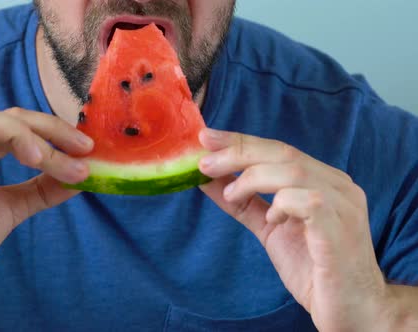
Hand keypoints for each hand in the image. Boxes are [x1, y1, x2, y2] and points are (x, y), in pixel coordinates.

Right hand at [0, 107, 93, 311]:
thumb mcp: (12, 209)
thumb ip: (42, 191)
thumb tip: (82, 177)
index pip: (24, 127)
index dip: (56, 132)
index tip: (88, 149)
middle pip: (9, 117)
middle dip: (49, 129)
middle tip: (81, 148)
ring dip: (18, 134)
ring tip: (41, 157)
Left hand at [198, 128, 389, 330]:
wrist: (350, 308)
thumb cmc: (312, 267)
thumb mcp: (268, 227)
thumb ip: (242, 202)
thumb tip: (207, 180)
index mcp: (322, 180)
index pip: (277, 148)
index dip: (240, 140)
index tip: (205, 138)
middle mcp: (336, 184)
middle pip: (282, 152)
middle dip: (238, 152)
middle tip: (204, 162)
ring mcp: (342, 203)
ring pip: (292, 170)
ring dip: (251, 178)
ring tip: (231, 195)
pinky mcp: (341, 226)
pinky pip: (307, 201)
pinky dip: (281, 204)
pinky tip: (272, 220)